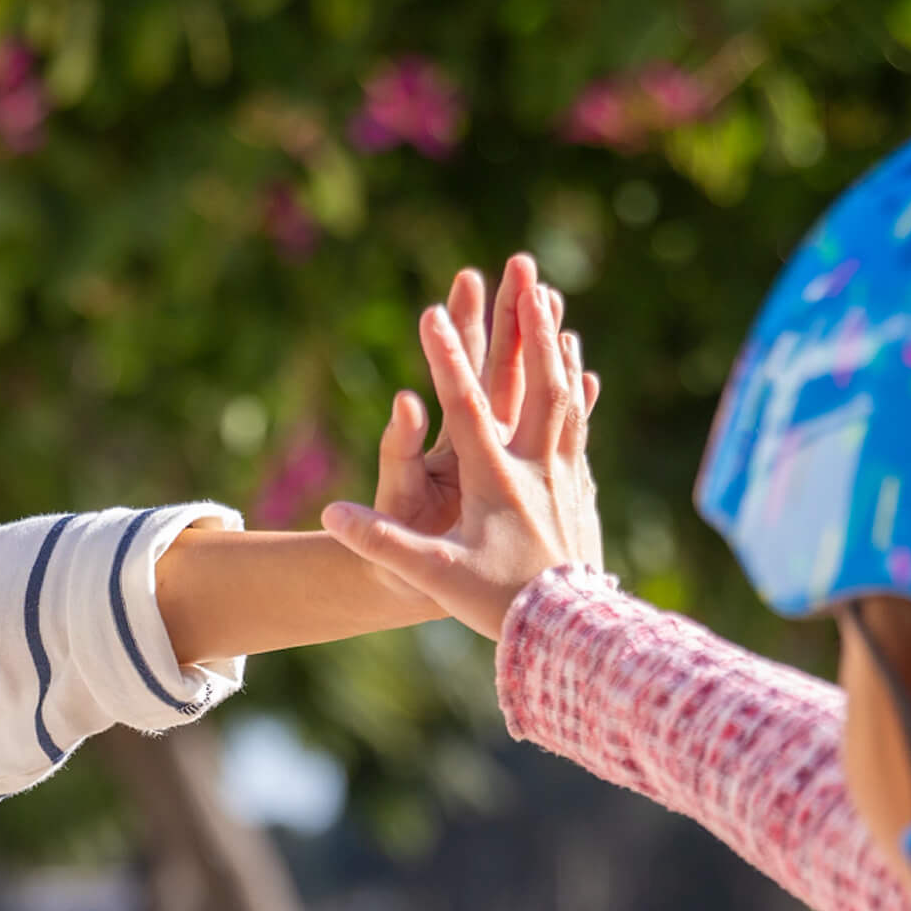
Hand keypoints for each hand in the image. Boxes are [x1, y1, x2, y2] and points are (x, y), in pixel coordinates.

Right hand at [322, 255, 603, 639]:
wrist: (569, 631)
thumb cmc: (497, 602)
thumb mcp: (432, 576)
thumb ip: (381, 542)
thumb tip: (331, 515)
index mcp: (497, 481)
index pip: (467, 409)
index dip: (446, 360)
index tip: (432, 313)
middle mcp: (537, 468)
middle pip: (535, 384)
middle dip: (526, 329)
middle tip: (525, 278)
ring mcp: (564, 476)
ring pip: (565, 398)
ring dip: (554, 350)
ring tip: (552, 310)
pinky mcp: (580, 490)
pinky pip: (580, 427)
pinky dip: (577, 393)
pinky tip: (579, 375)